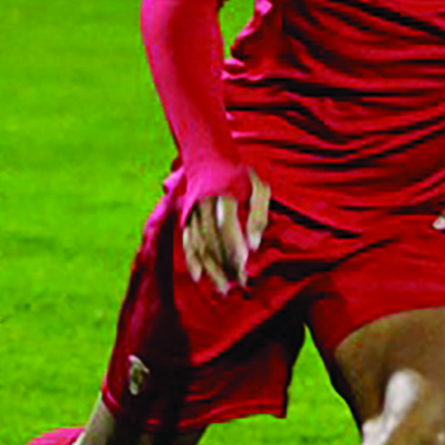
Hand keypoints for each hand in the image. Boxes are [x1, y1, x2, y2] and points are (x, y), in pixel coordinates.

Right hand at [182, 168, 270, 293]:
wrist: (208, 156)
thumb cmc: (241, 175)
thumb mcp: (259, 188)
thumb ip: (258, 215)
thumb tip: (254, 247)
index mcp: (224, 196)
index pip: (227, 229)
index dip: (234, 250)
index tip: (245, 269)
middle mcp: (204, 205)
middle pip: (213, 241)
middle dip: (225, 266)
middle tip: (238, 285)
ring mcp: (192, 212)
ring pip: (200, 245)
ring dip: (210, 268)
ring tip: (223, 288)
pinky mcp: (185, 217)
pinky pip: (187, 241)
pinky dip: (191, 259)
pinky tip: (198, 276)